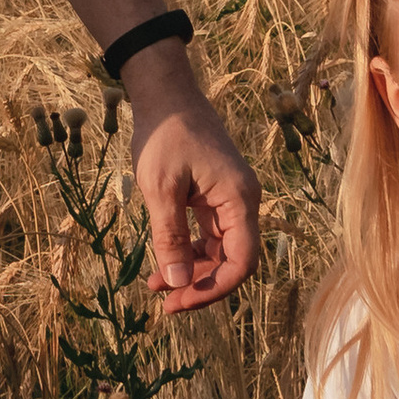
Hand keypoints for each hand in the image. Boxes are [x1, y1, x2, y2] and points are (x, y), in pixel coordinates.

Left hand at [123, 49, 260, 310]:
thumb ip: (170, 236)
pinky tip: (162, 263)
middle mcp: (242, 202)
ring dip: (191, 271)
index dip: (214, 288)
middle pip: (232, 260)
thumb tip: (177, 281)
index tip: (180, 300)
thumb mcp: (161, 189)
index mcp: (239, 199)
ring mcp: (229, 199)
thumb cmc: (165, 135)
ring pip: (218, 250)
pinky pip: (208, 234)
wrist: (165, 95)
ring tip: (156, 287)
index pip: (242, 261)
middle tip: (166, 303)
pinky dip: (187, 250)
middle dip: (200, 284)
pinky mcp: (214, 195)